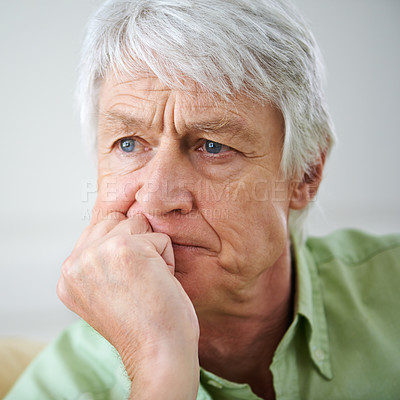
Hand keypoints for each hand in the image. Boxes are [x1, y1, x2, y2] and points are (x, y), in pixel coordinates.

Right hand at [57, 211, 199, 398]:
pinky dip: (167, 259)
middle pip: (117, 222)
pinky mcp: (125, 248)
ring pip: (138, 225)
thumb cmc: (142, 326)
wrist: (158, 352)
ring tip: (148, 282)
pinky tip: (158, 283)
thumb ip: (100, 261)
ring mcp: (98, 253)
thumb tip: (116, 227)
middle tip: (139, 281)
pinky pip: (160, 237)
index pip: (98, 231)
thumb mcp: (105, 292)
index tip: (130, 278)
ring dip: (152, 251)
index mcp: (69, 274)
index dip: (124, 249)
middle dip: (137, 245)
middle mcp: (77, 263)